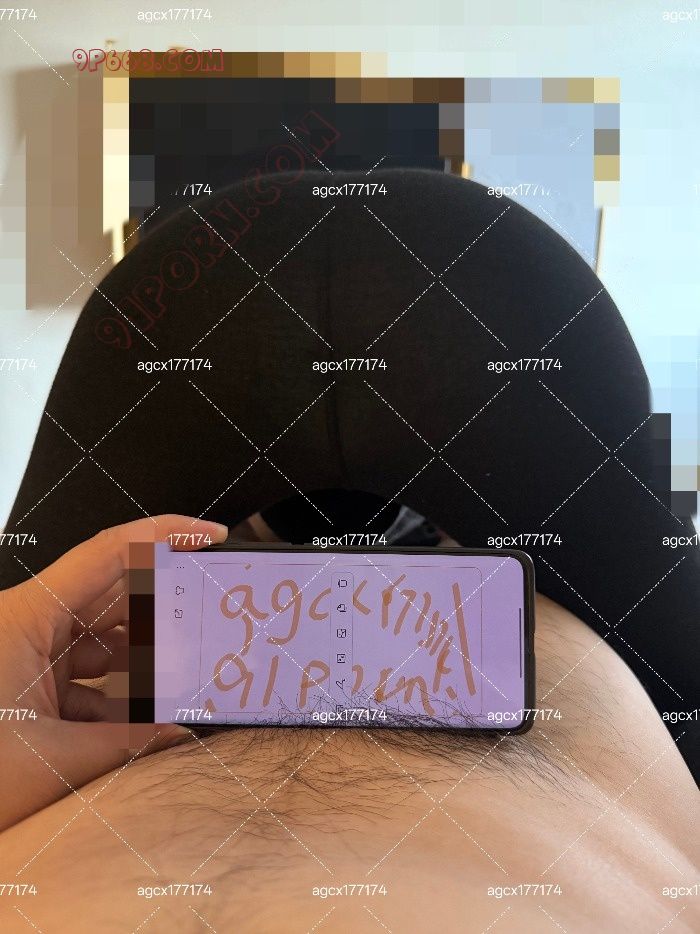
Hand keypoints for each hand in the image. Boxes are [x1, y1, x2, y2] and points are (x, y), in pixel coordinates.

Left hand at [0, 515, 227, 830]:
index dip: (164, 536)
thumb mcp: (52, 761)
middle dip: (162, 611)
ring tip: (182, 682)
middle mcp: (26, 623)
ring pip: (101, 640)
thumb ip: (129, 745)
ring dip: (141, 664)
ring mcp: (26, 652)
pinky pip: (84, 675)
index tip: (206, 537)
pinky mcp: (24, 681)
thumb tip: (179, 733)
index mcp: (26, 617)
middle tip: (207, 622)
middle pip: (112, 596)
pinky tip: (142, 722)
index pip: (108, 552)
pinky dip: (114, 697)